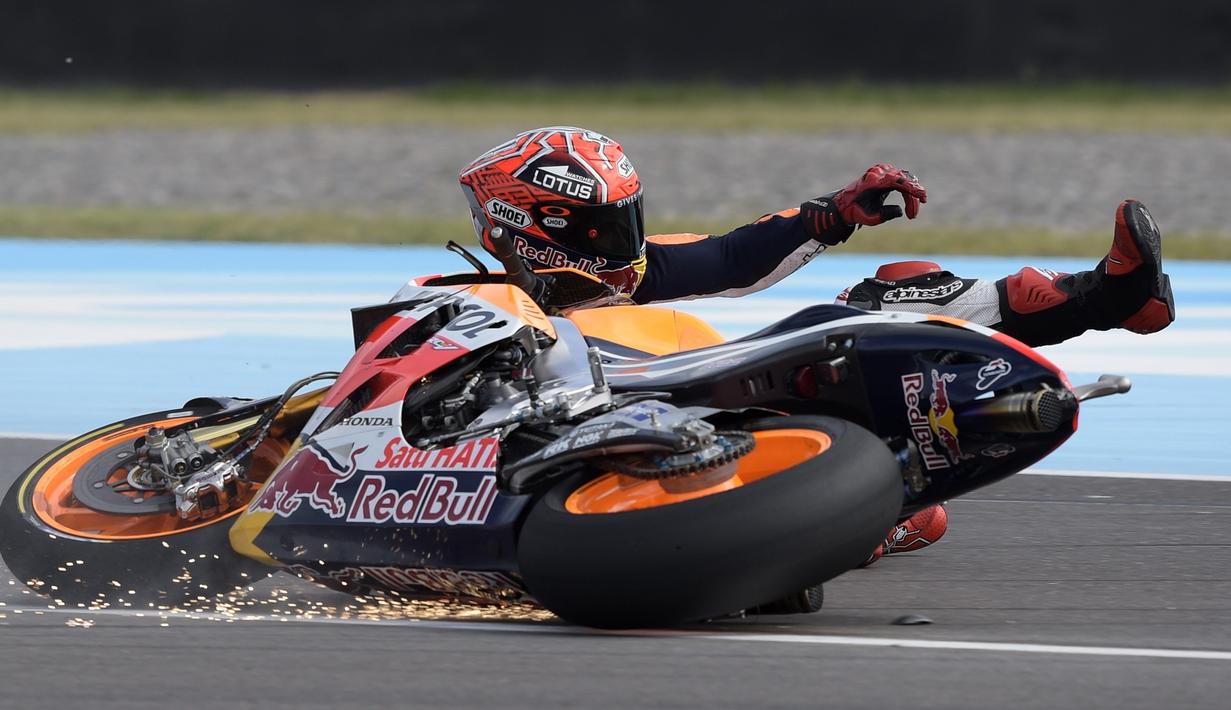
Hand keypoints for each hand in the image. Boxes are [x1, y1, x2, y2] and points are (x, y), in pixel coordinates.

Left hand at [801, 163, 927, 244]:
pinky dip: (907, 189)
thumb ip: (884, 215)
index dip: (911, 188)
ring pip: (904, 179)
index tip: (922, 196)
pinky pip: (901, 179)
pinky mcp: (884, 173)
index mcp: (872, 182)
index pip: (897, 181)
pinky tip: (910, 201)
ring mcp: (881, 171)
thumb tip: (900, 211)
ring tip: (911, 213)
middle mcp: (877, 173)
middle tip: (913, 216)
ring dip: (910, 195)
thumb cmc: (856, 212)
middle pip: (903, 181)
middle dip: (912, 198)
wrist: (844, 204)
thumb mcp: (869, 218)